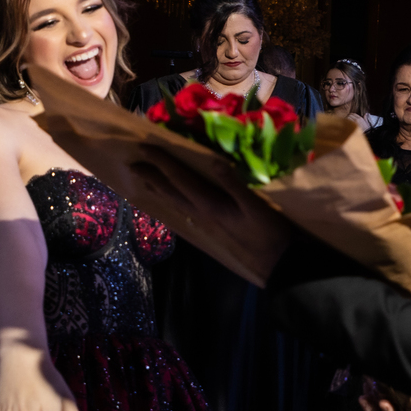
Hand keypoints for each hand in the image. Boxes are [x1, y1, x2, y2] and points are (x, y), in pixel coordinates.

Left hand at [130, 144, 291, 280]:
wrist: (278, 262)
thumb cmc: (269, 232)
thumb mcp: (255, 205)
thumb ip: (234, 183)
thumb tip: (213, 161)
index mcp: (209, 205)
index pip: (179, 178)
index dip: (162, 162)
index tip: (144, 147)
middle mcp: (201, 213)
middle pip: (171, 192)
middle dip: (152, 177)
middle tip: (132, 165)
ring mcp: (206, 222)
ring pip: (176, 202)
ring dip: (159, 189)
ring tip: (146, 181)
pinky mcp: (214, 227)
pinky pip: (186, 209)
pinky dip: (174, 200)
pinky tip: (175, 200)